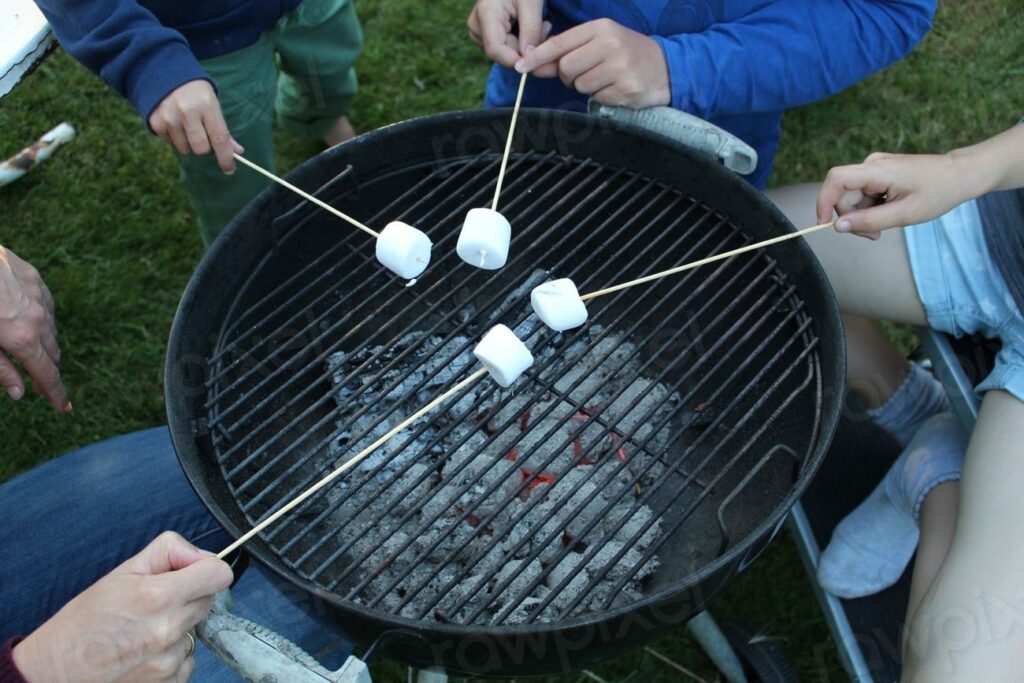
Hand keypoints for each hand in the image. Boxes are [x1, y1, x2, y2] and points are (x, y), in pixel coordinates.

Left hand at [0, 245, 68, 411]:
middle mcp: (38, 318)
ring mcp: (39, 295)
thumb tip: (19, 393)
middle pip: (52, 353)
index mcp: (22, 339)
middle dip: (47, 371)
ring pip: (51, 329)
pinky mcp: (34, 277)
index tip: (64, 408)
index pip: (47, 374)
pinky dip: (41, 320)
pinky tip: (30, 320)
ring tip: (31, 354)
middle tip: (39, 386)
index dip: (56, 394)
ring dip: (44, 346)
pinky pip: (46, 305)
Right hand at [12, 532, 232, 682]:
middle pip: (208, 601)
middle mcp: (169, 630)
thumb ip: (168, 552)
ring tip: (143, 630)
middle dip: (189, 595)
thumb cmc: (84, 622)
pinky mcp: (168, 682)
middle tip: (157, 601)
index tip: (193, 571)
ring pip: (196, 631)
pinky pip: (187, 659)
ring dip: (179, 627)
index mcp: (158, 596)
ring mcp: (169, 661)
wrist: (56, 671)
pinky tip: (144, 651)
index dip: (208, 568)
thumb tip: (200, 554)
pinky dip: (172, 654)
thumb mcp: (123, 572)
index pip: (219, 574)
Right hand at [148, 80, 243, 173]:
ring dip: (190, 144)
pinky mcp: (156, 123)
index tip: (230, 169)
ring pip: (185, 149)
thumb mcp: (212, 104)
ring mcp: (169, 118)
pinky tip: (175, 122)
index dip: (226, 158)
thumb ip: (223, 129)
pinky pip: (171, 143)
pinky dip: (176, 138)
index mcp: (206, 105)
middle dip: (206, 149)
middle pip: (201, 149)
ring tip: (188, 125)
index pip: (219, 139)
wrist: (164, 73)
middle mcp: (187, 112)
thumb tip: (237, 152)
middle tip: (205, 136)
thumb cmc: (195, 93)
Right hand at [467, 0, 549, 69]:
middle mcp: (476, 26)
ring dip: (525, 45)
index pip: (495, 50)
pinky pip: (505, 48)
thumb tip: (528, 58)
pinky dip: (520, 42)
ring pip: (505, 53)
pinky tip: (527, 27)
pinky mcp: (484, 35)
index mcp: (485, 13)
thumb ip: (531, 29)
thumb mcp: (531, 2)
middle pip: (502, 53)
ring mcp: (478, 31)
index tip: (539, 57)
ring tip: (539, 24)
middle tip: (546, 28)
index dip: (517, 60)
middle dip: (526, 49)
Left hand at [515, 19, 670, 108]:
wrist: (667, 68)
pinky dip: (601, 97)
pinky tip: (615, 88)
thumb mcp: (600, 42)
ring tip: (604, 79)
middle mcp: (610, 44)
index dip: (537, 56)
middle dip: (568, 76)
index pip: (559, 43)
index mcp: (601, 28)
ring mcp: (619, 67)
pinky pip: (596, 98)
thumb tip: (533, 64)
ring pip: (579, 85)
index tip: (520, 66)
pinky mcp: (626, 89)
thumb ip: (568, 52)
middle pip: (565, 67)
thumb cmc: (627, 54)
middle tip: (586, 73)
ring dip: (586, 87)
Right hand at [817, 152, 972, 238]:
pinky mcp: (879, 173)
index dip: (824, 201)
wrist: (961, 175)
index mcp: (878, 170)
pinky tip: (888, 213)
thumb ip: (869, 222)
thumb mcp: (904, 214)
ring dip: (863, 216)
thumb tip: (837, 227)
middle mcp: (872, 165)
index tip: (824, 224)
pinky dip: (870, 209)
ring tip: (884, 227)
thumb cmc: (939, 192)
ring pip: (853, 197)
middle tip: (873, 235)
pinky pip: (863, 194)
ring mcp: (875, 167)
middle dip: (852, 218)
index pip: (836, 179)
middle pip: (843, 194)